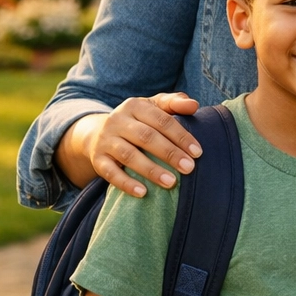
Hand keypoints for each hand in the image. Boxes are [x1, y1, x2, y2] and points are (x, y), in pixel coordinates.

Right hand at [76, 92, 200, 197]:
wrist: (98, 133)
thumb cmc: (139, 120)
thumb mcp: (154, 106)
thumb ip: (175, 103)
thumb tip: (194, 105)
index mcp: (135, 105)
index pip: (162, 120)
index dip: (180, 136)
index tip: (197, 152)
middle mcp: (118, 121)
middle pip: (146, 137)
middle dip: (170, 153)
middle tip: (189, 168)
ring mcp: (106, 140)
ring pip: (129, 155)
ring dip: (151, 170)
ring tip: (171, 182)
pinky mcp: (98, 159)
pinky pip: (110, 173)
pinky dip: (126, 183)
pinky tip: (143, 192)